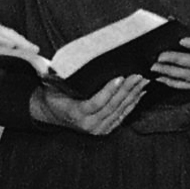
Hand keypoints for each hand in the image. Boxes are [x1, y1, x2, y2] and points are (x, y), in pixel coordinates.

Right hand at [29, 74, 146, 135]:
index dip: (109, 90)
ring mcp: (98, 129)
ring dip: (133, 95)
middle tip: (137, 75)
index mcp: (75, 113)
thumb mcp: (51, 84)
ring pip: (120, 111)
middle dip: (127, 90)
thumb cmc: (53, 94)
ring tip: (143, 80)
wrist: (52, 113)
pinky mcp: (106, 129)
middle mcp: (88, 125)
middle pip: (112, 106)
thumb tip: (46, 59)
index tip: (120, 77)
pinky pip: (122, 116)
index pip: (96, 103)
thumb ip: (51, 73)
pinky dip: (133, 103)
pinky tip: (141, 92)